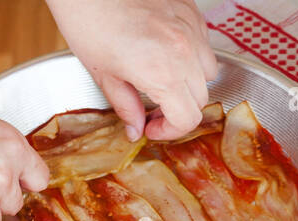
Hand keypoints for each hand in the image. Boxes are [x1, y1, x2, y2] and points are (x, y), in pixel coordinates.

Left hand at [46, 0, 218, 140]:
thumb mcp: (103, 73)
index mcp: (163, 73)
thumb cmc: (89, 20)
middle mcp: (184, 52)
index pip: (187, 119)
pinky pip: (204, 44)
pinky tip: (168, 53)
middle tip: (155, 109)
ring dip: (191, 83)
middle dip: (179, 110)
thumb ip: (126, 106)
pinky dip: (192, 55)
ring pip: (208, 72)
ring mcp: (191, 29)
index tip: (154, 128)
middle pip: (201, 98)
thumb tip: (135, 128)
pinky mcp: (191, 12)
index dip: (171, 131)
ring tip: (166, 80)